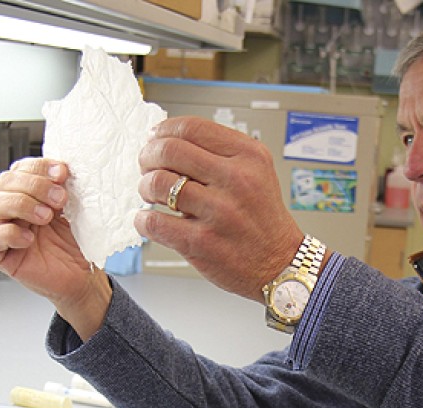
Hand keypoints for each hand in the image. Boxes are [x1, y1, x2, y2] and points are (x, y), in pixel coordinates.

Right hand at [0, 158, 111, 339]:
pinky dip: (9, 233)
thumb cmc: (77, 245)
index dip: (38, 167)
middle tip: (59, 198)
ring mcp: (5, 230)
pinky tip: (29, 238)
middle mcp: (14, 209)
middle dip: (34, 185)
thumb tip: (64, 169)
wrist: (83, 278)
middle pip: (5, 181)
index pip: (21, 169)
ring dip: (21, 204)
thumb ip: (67, 190)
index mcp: (31, 195)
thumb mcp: (77, 212)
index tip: (62, 172)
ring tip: (46, 217)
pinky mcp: (1, 254)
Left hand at [136, 116, 304, 300]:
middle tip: (146, 166)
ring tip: (150, 194)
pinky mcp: (201, 242)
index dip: (164, 130)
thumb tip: (169, 140)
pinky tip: (149, 219)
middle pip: (169, 150)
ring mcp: (218, 212)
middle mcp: (236, 180)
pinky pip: (155, 222)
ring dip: (144, 186)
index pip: (192, 127)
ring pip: (158, 183)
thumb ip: (220, 153)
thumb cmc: (262, 220)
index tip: (155, 138)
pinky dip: (143, 220)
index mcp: (249, 157)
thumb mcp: (257, 173)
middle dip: (148, 156)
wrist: (280, 264)